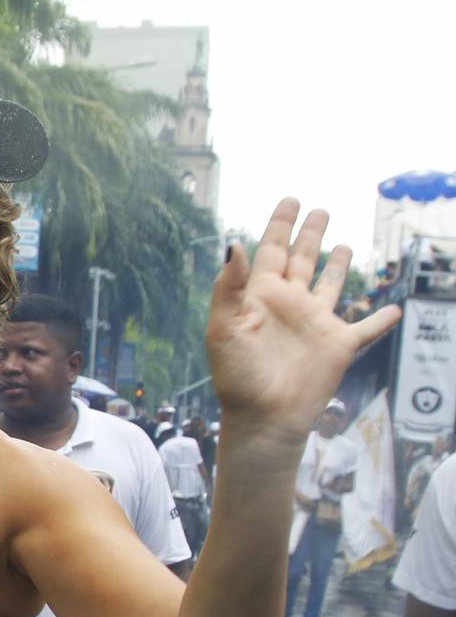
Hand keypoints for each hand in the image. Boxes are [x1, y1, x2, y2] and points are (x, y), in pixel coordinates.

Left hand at [206, 200, 399, 445]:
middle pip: (302, 259)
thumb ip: (229, 286)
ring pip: (331, 285)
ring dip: (339, 266)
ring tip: (344, 245)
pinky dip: (381, 319)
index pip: (271, 250)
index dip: (279, 225)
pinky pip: (366, 328)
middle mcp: (290, 303)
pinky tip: (393, 309)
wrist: (263, 416)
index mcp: (260, 296)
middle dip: (309, 235)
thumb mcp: (224, 328)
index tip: (290, 200)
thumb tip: (234, 244)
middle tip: (319, 210)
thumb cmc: (237, 376)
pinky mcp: (339, 344)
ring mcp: (315, 322)